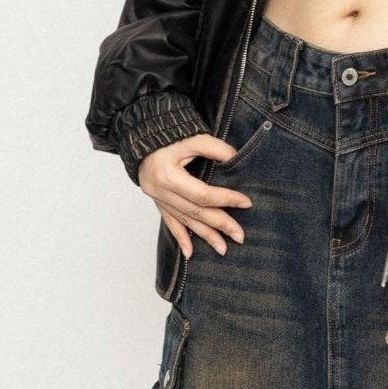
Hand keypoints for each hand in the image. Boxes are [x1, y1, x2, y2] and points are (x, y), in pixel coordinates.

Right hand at [138, 134, 252, 257]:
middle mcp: (160, 190)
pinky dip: (180, 238)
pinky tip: (190, 252)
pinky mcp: (157, 201)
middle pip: (195, 212)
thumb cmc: (167, 135)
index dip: (226, 199)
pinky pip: (169, 223)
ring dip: (204, 236)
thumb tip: (236, 162)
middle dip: (219, 225)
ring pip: (184, 221)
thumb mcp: (194, 137)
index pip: (202, 194)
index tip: (245, 203)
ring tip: (223, 248)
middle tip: (239, 236)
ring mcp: (157, 198)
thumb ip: (217, 149)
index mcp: (168, 175)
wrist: (142, 136)